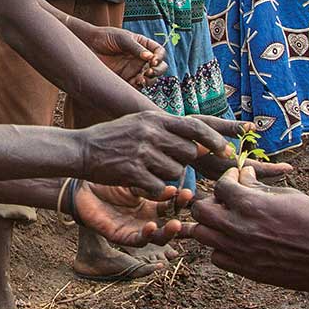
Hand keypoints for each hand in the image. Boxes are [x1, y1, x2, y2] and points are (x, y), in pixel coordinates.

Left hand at [72, 182, 189, 246]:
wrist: (81, 186)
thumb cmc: (107, 178)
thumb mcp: (134, 175)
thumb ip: (152, 176)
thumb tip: (174, 166)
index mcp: (153, 204)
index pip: (174, 206)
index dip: (182, 202)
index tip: (188, 191)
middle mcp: (148, 219)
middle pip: (172, 225)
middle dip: (182, 219)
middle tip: (186, 209)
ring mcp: (135, 229)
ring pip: (159, 238)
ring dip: (169, 232)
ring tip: (176, 223)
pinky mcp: (121, 237)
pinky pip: (138, 240)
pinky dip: (146, 235)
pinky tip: (151, 225)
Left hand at [75, 23, 166, 83]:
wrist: (88, 45)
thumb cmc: (106, 37)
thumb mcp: (122, 38)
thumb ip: (136, 48)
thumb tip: (150, 57)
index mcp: (144, 46)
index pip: (159, 52)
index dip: (160, 57)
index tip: (153, 61)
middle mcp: (142, 59)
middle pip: (159, 68)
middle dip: (158, 71)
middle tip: (149, 72)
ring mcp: (135, 70)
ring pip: (150, 79)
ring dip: (150, 81)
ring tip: (141, 79)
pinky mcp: (126, 80)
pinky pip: (137, 87)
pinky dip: (139, 87)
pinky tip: (136, 83)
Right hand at [76, 111, 234, 192]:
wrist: (81, 149)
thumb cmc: (114, 138)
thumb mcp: (141, 124)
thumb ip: (169, 130)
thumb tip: (202, 142)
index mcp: (154, 118)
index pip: (195, 126)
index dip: (215, 139)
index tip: (228, 150)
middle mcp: (150, 132)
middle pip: (189, 153)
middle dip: (183, 161)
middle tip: (164, 161)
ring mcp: (142, 152)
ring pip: (175, 171)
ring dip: (166, 176)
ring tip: (146, 169)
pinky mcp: (133, 171)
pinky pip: (159, 187)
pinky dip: (154, 190)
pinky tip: (140, 183)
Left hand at [192, 165, 308, 291]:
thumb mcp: (287, 195)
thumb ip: (258, 187)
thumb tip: (243, 175)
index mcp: (250, 203)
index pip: (219, 186)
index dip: (228, 179)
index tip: (238, 179)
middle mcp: (239, 227)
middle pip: (201, 211)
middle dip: (212, 201)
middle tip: (228, 201)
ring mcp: (240, 251)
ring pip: (202, 235)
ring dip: (212, 225)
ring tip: (231, 221)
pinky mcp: (246, 270)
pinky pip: (217, 257)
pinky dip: (221, 248)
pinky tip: (239, 242)